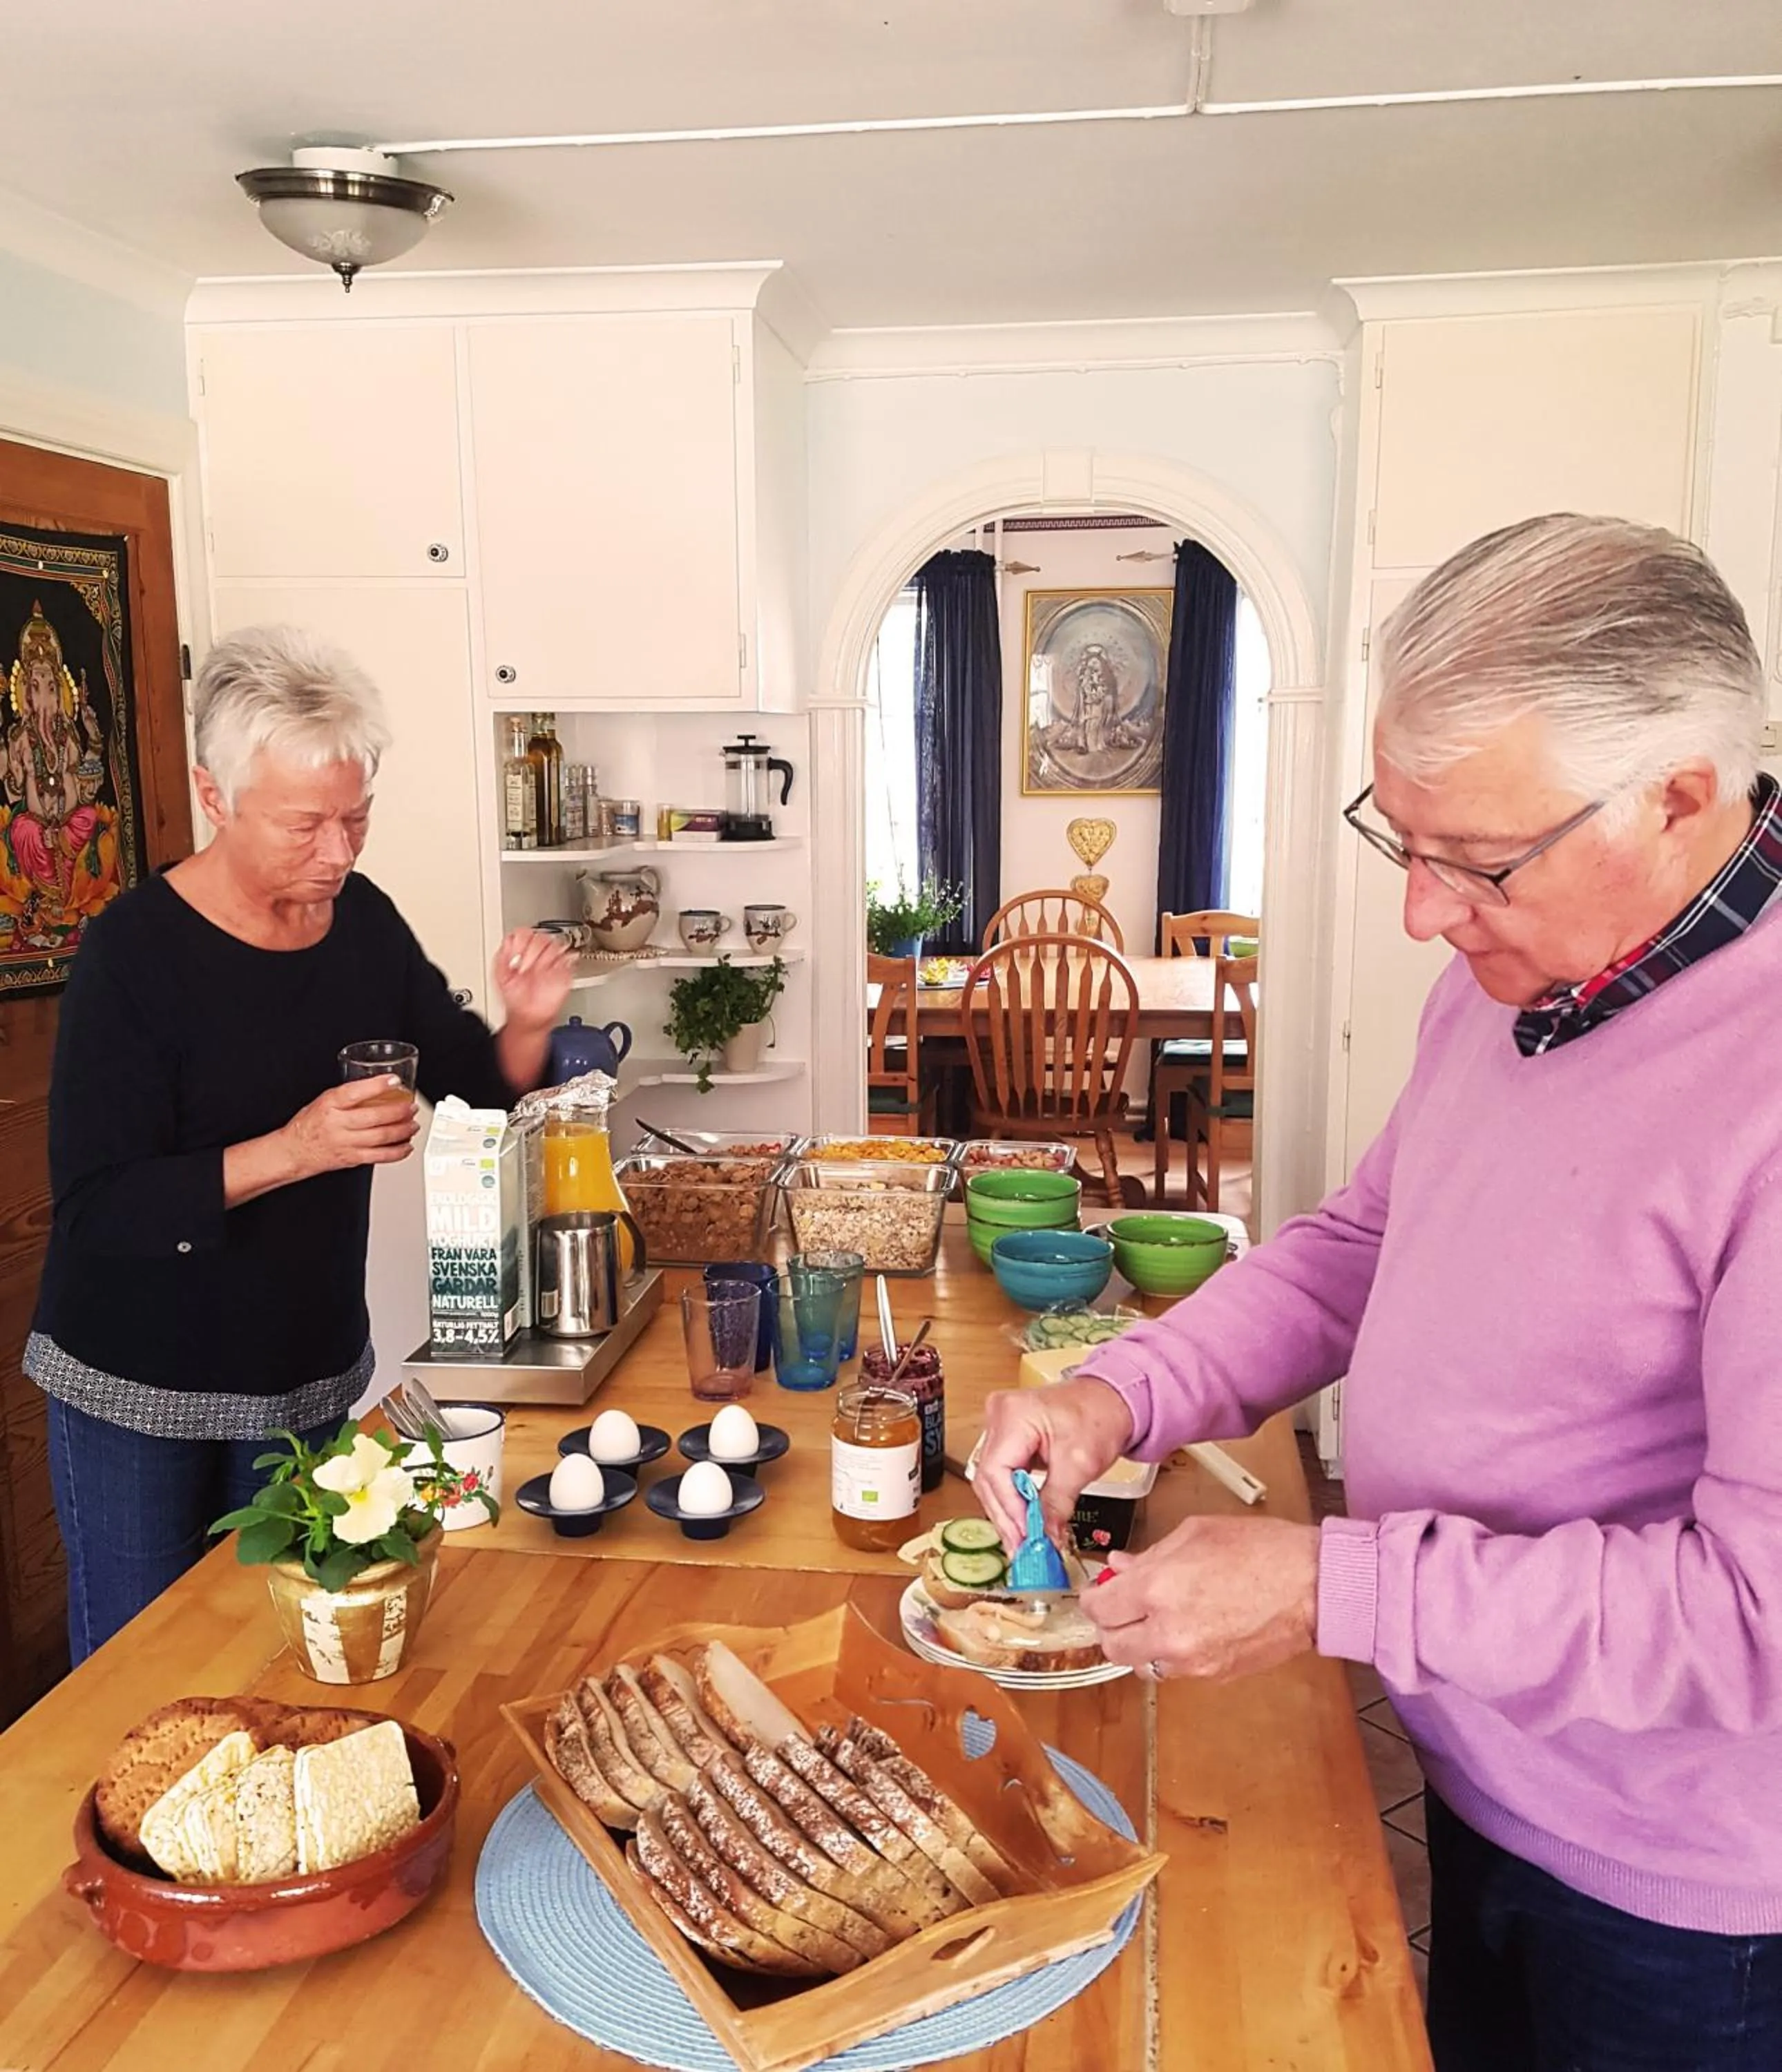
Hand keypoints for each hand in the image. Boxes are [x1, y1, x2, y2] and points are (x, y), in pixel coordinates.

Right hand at [280, 1077, 418, 1179]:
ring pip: (381, 1137)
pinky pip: (380, 1156)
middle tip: (411, 1107)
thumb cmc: (309, 1124)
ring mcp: (345, 1143)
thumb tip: (379, 1087)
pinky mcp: (351, 1159)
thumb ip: (348, 1096)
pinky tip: (406, 1146)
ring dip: (403, 1130)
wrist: (294, 1151)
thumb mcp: (324, 1101)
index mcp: (330, 1104)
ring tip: (413, 1124)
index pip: (355, 1092)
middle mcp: (337, 1124)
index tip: (395, 1080)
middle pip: (375, 1117)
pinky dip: (397, 1152)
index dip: (378, 1086)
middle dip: (399, 1111)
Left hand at [494, 929, 574, 1032]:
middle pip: (541, 937)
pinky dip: (561, 963)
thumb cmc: (515, 999)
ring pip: (556, 944)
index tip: (515, 958)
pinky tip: (550, 974)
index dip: (520, 943)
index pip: (524, 933)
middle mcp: (537, 954)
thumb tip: (510, 943)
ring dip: (546, 958)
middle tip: (526, 969)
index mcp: (521, 952)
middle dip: (532, 953)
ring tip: (538, 972)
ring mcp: (552, 961)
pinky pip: (569, 958)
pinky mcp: (565, 970)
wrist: (529, 1017)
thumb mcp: (500, 976)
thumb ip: (502, 956)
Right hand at [975, 1379, 1134, 1553]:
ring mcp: (1000, 1425)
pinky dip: (1012, 1499)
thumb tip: (1045, 1537)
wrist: (1113, 1398)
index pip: (996, 1471)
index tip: (1026, 1536)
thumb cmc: (1100, 1415)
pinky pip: (1001, 1474)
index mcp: (1013, 1414)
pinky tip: (1022, 1521)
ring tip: (1022, 1543)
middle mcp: (998, 1416)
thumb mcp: (1080, 1464)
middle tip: (1022, 1549)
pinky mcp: (1008, 1436)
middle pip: (988, 1478)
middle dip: (1007, 1517)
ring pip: (991, 1479)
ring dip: (1007, 1513)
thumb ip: (1057, 1503)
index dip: (1010, 1508)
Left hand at [1083, 1515, 1319, 1681]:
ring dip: (1139, 1643)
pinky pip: (1174, 1671)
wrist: (1312, 1587)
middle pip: (1111, 1646)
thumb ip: (1150, 1555)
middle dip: (1110, 1625)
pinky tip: (1186, 1628)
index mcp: (1158, 1589)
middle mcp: (1169, 1632)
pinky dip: (1170, 1654)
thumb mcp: (1195, 1534)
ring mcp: (1192, 1661)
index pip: (1098, 1609)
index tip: (1098, 1591)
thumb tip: (1119, 1567)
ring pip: (1140, 1665)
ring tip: (1156, 1618)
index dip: (1093, 1598)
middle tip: (1121, 1607)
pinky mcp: (1214, 1676)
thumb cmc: (1261, 1551)